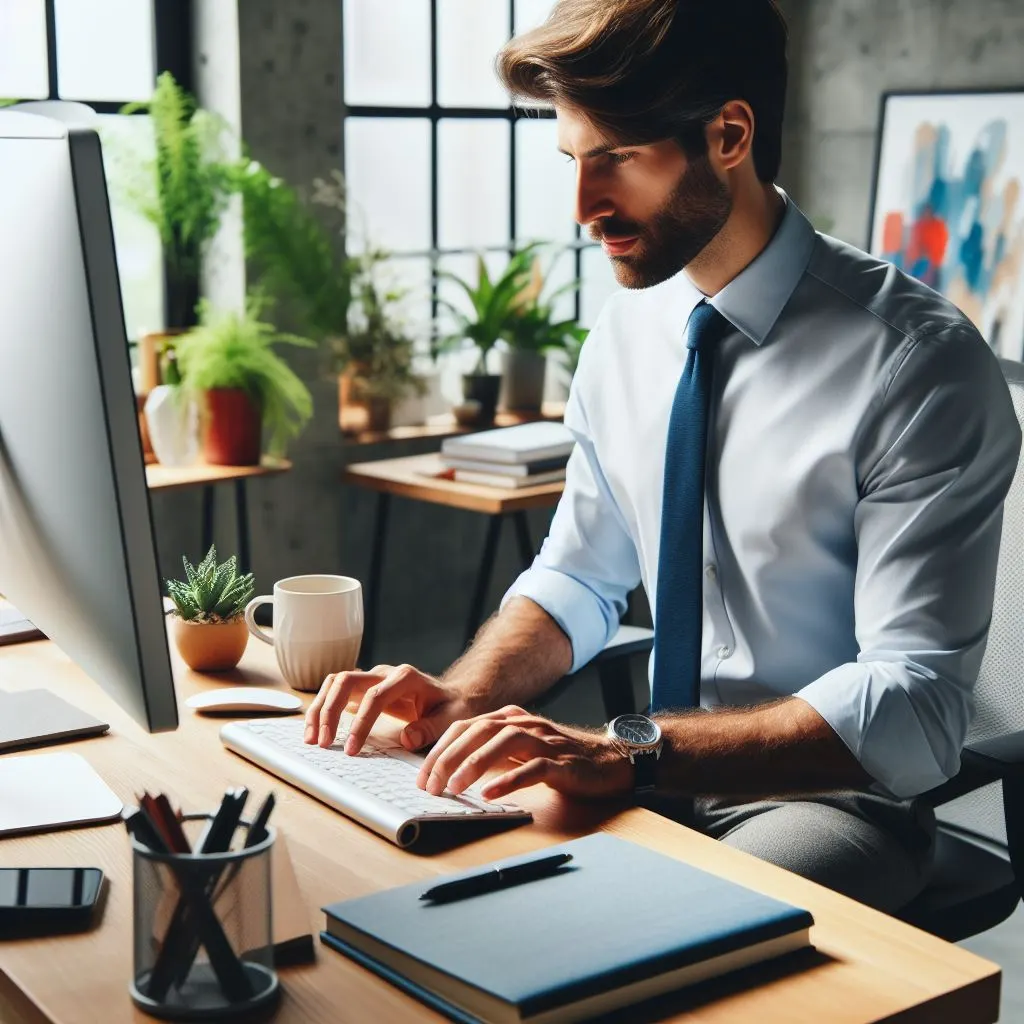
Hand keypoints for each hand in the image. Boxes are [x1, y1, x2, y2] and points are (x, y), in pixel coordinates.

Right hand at [303, 663, 487, 754]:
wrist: (452, 697)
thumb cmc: (451, 708)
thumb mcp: (450, 719)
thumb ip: (430, 728)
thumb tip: (407, 739)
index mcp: (406, 677)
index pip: (375, 696)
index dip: (360, 723)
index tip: (351, 749)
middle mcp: (385, 673)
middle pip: (347, 681)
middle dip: (330, 711)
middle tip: (322, 742)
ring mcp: (372, 678)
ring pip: (336, 682)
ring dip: (320, 708)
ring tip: (312, 739)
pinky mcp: (364, 688)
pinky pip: (336, 691)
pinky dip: (322, 708)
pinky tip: (315, 730)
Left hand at [417, 705, 633, 801]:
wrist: (610, 761)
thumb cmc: (561, 759)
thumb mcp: (521, 751)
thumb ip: (492, 753)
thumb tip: (452, 771)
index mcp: (511, 720)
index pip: (466, 726)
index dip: (440, 749)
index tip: (422, 774)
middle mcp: (526, 724)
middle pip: (479, 731)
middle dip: (449, 757)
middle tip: (429, 785)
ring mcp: (546, 741)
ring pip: (503, 743)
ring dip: (473, 765)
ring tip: (452, 788)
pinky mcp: (563, 763)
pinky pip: (533, 768)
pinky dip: (509, 780)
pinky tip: (490, 794)